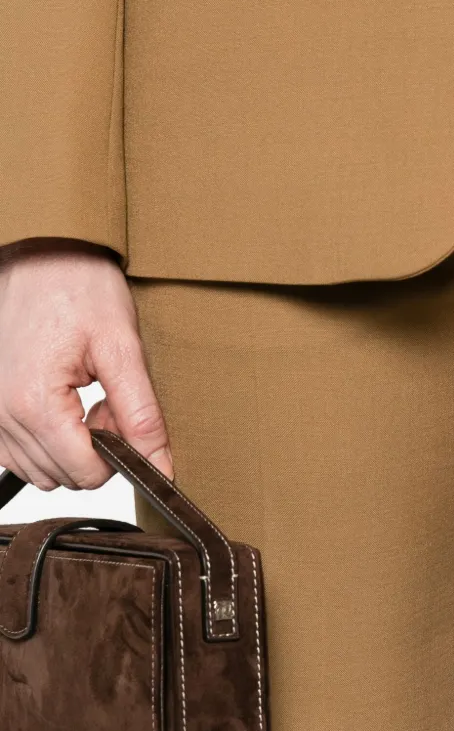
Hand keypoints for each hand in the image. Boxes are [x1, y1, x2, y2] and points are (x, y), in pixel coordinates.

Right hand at [0, 241, 171, 490]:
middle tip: (109, 402)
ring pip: (40, 469)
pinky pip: (17, 453)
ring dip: (71, 447)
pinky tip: (63, 403)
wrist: (43, 255)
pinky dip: (46, 439)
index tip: (124, 416)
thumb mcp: (123, 348)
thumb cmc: (79, 287)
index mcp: (35, 404)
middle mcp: (2, 414)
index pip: (86, 473)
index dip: (118, 454)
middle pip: (64, 475)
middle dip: (96, 449)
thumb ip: (142, 415)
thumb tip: (159, 465)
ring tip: (87, 399)